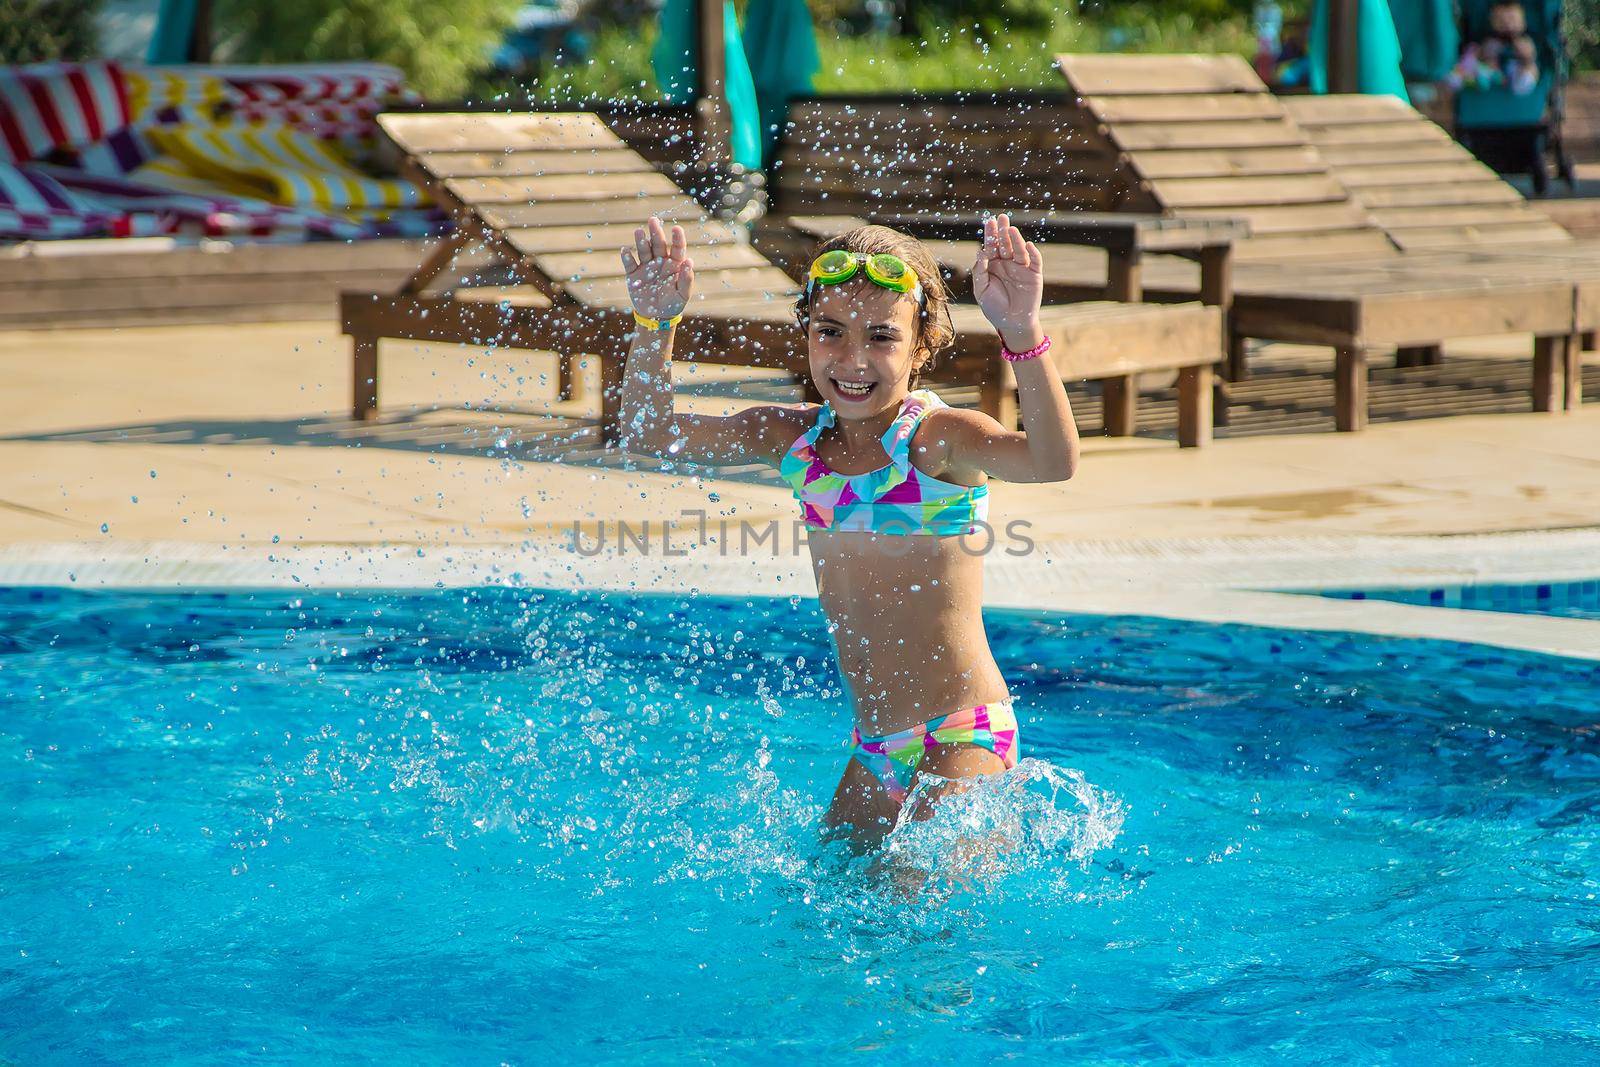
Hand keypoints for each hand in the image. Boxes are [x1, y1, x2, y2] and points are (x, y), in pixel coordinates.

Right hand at [621, 216, 692, 319]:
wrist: (656, 316)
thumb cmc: (673, 304)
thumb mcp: (683, 294)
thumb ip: (686, 279)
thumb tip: (689, 261)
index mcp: (674, 264)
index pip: (677, 248)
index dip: (677, 238)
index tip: (677, 228)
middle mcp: (660, 262)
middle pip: (658, 244)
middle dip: (655, 232)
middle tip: (652, 220)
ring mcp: (646, 267)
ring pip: (643, 250)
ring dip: (641, 241)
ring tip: (639, 232)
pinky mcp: (633, 274)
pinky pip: (629, 264)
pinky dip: (627, 257)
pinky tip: (625, 250)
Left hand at [973, 213, 1043, 349]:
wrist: (1012, 323)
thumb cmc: (994, 307)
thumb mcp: (981, 290)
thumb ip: (979, 271)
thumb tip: (980, 252)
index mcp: (993, 265)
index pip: (992, 246)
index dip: (991, 234)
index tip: (990, 222)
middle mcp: (1007, 263)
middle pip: (1005, 243)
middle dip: (1003, 231)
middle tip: (1002, 218)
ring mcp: (1021, 267)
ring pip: (1019, 249)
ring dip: (1016, 239)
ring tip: (1011, 230)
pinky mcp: (1034, 274)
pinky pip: (1034, 260)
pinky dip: (1032, 252)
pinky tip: (1027, 245)